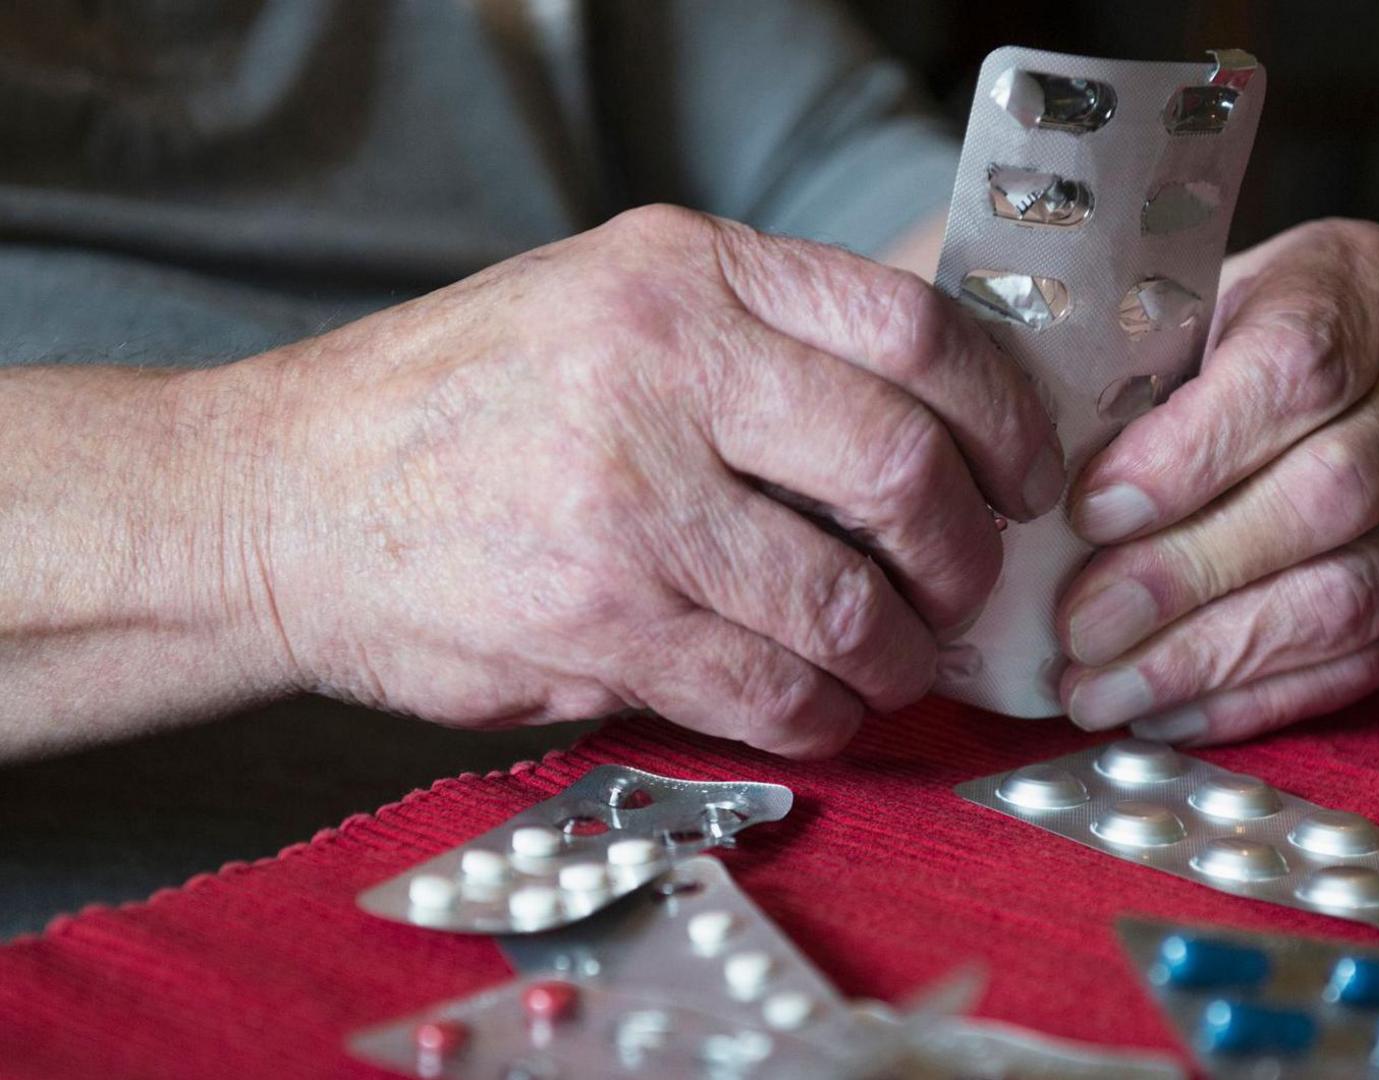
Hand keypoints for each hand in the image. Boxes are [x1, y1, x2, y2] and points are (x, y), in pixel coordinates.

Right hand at [241, 205, 1062, 756]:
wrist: (284, 495)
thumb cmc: (461, 399)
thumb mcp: (609, 300)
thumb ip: (759, 334)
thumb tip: (935, 420)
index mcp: (682, 274)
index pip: (914, 329)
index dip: (1004, 415)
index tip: (1025, 473)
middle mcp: (662, 373)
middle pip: (905, 470)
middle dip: (967, 552)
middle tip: (965, 583)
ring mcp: (629, 504)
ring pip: (848, 603)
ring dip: (899, 652)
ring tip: (892, 658)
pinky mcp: (598, 625)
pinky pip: (772, 689)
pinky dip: (825, 712)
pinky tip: (823, 704)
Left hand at [1053, 219, 1378, 744]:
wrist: (1344, 355)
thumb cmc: (1226, 332)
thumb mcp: (1179, 310)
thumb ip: (1126, 377)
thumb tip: (1034, 490)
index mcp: (1362, 286)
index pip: (1294, 369)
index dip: (1189, 453)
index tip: (1089, 510)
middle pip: (1332, 495)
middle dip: (1189, 573)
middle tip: (1081, 627)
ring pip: (1354, 596)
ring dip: (1213, 658)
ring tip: (1103, 690)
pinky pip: (1365, 661)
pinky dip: (1256, 698)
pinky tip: (1166, 711)